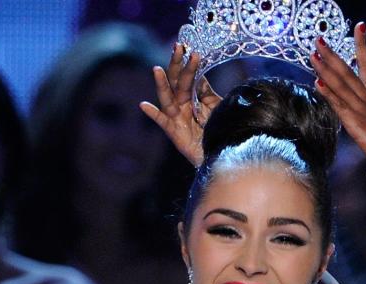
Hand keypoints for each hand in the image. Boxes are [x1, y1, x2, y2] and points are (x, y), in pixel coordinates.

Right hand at [139, 43, 221, 166]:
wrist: (221, 152)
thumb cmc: (219, 128)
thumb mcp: (216, 106)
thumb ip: (207, 91)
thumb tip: (201, 73)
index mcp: (192, 96)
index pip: (189, 76)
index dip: (189, 63)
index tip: (189, 47)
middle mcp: (182, 104)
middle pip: (177, 82)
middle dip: (177, 65)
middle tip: (177, 48)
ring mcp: (176, 117)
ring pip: (167, 97)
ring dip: (162, 84)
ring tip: (157, 69)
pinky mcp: (173, 131)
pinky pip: (161, 121)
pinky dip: (153, 113)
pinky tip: (144, 105)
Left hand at [311, 24, 365, 169]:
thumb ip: (362, 107)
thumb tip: (348, 99)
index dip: (363, 45)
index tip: (361, 25)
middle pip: (349, 71)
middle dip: (333, 54)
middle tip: (318, 39)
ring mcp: (363, 110)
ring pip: (342, 85)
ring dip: (326, 69)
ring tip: (313, 55)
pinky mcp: (357, 124)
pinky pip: (340, 106)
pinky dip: (329, 94)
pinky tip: (318, 83)